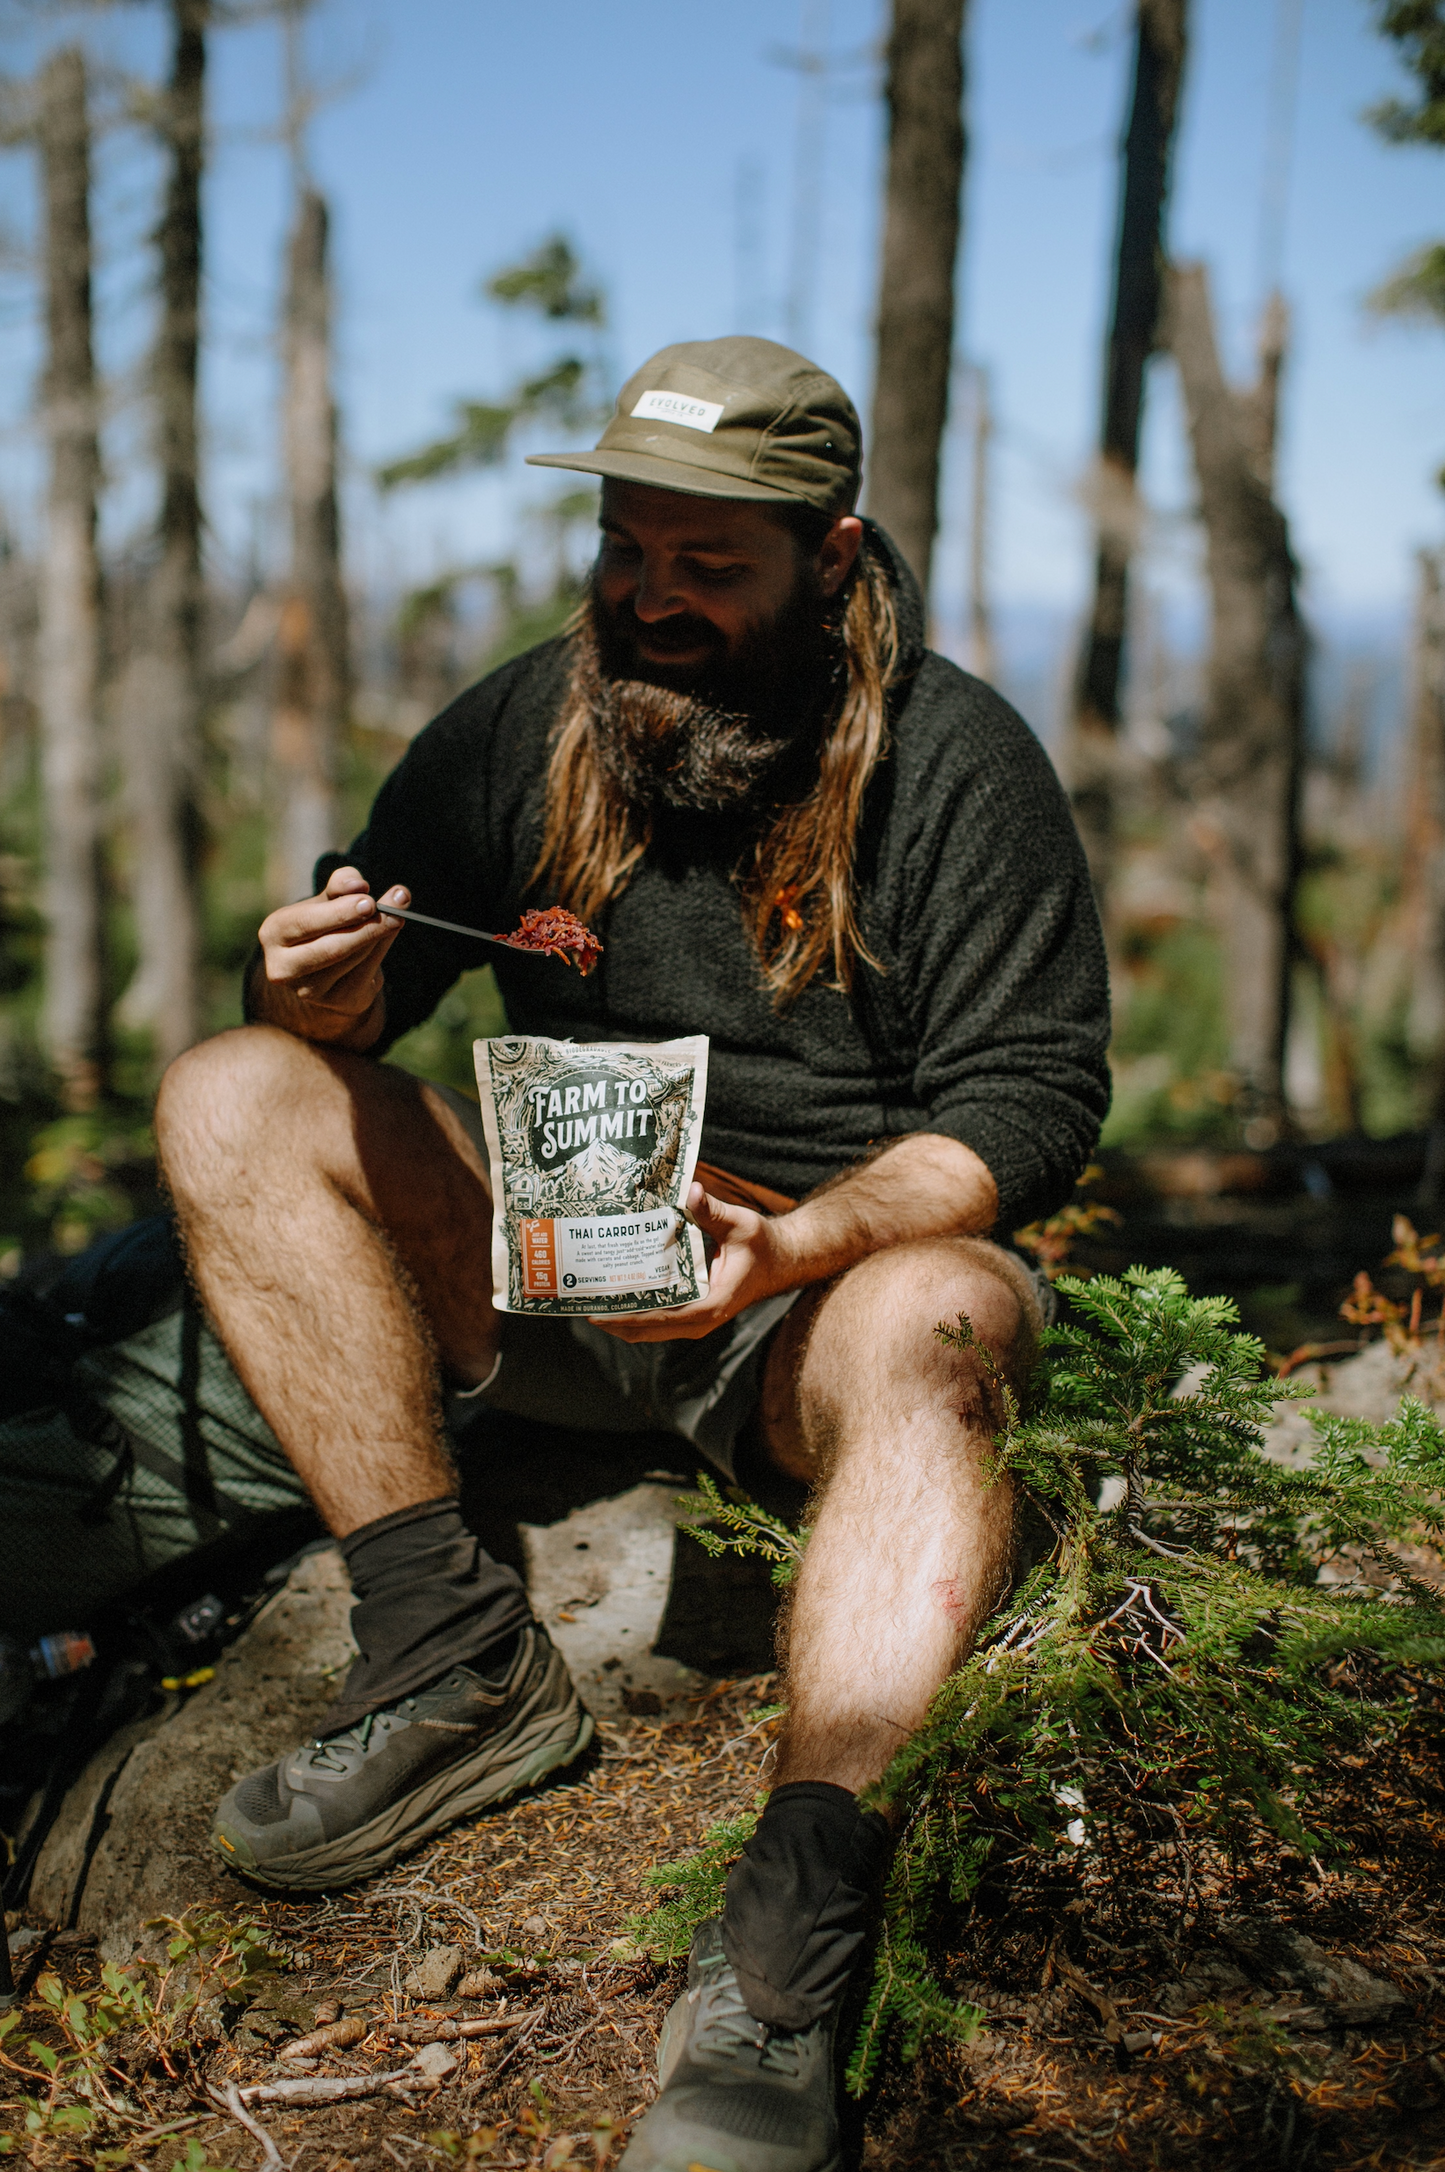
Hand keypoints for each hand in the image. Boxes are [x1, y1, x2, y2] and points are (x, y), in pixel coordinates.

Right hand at [253, 867, 409, 1046]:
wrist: (325, 965)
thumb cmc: (323, 923)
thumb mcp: (327, 900)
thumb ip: (340, 886)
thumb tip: (358, 884)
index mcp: (274, 934)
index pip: (305, 923)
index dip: (339, 913)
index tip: (369, 901)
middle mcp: (284, 967)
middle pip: (330, 949)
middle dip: (366, 928)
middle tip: (394, 910)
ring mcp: (308, 990)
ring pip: (352, 960)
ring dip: (380, 936)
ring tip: (398, 915)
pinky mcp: (337, 1001)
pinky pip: (366, 973)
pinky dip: (382, 949)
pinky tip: (393, 931)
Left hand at [589, 1181, 794, 1342]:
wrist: (779, 1260)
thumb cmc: (760, 1245)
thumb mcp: (740, 1224)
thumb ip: (714, 1211)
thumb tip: (691, 1192)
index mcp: (712, 1304)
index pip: (663, 1319)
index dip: (629, 1317)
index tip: (599, 1312)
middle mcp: (701, 1320)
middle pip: (646, 1331)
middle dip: (613, 1321)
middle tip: (580, 1302)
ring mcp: (694, 1320)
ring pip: (648, 1330)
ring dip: (619, 1318)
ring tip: (588, 1300)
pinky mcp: (690, 1313)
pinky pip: (656, 1319)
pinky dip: (633, 1311)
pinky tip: (613, 1294)